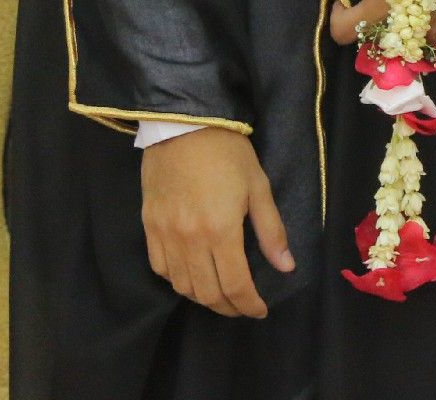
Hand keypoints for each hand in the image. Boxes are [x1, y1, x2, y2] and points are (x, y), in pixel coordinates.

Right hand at [140, 126, 293, 316]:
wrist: (184, 124)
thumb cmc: (228, 152)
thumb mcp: (258, 186)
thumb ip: (271, 231)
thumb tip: (286, 267)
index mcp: (221, 230)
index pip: (235, 285)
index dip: (249, 304)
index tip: (260, 310)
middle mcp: (190, 240)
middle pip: (207, 292)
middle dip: (229, 307)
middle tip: (242, 306)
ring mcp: (165, 235)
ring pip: (182, 286)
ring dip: (203, 298)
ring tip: (220, 295)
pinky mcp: (149, 226)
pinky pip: (160, 268)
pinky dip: (177, 281)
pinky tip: (190, 277)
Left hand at [321, 0, 435, 51]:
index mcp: (386, 1)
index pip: (346, 31)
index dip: (338, 17)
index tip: (344, 0)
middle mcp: (409, 24)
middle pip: (371, 42)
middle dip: (366, 24)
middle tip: (372, 1)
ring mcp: (433, 32)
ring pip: (399, 44)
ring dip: (394, 29)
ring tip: (399, 4)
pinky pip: (427, 41)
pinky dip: (420, 30)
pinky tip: (423, 9)